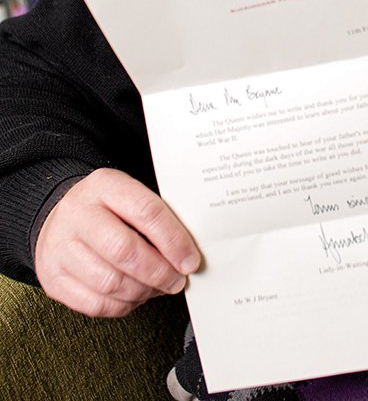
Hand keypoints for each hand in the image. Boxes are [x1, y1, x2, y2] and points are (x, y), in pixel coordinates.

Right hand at [34, 168, 200, 317]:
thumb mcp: (129, 196)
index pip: (146, 211)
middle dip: (159, 272)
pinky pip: (96, 304)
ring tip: (158, 286)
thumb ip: (156, 219)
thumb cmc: (105, 208)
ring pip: (111, 282)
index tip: (190, 260)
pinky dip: (123, 305)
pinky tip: (135, 294)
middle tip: (177, 280)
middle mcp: (77, 214)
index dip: (173, 240)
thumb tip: (187, 254)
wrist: (59, 216)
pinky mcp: (53, 279)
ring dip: (144, 291)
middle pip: (125, 250)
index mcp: (104, 185)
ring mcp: (60, 247)